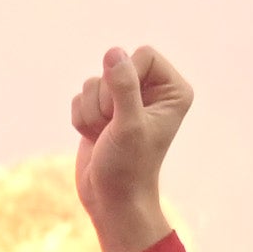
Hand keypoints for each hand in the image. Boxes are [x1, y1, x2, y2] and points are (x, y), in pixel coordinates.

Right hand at [68, 43, 192, 251]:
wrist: (111, 199)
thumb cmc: (128, 167)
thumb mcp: (128, 125)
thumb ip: (123, 86)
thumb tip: (113, 52)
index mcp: (172, 90)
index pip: (143, 55)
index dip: (126, 77)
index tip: (124, 108)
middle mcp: (152, 91)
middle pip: (115, 65)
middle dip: (105, 98)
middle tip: (114, 126)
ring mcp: (125, 100)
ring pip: (93, 83)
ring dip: (91, 112)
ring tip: (105, 135)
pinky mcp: (102, 111)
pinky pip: (80, 97)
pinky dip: (81, 119)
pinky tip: (95, 137)